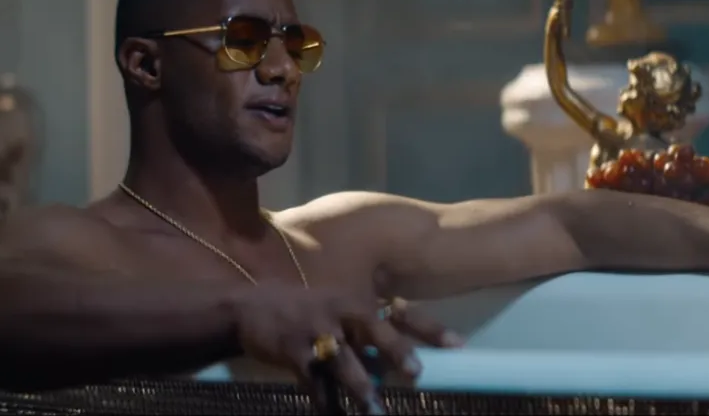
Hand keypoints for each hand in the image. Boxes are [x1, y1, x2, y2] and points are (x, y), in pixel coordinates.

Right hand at [229, 285, 462, 413]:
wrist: (251, 308)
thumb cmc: (307, 310)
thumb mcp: (339, 308)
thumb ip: (369, 332)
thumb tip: (401, 363)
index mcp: (358, 302)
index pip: (401, 313)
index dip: (430, 328)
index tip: (458, 345)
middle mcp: (341, 312)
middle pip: (375, 329)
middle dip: (395, 350)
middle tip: (415, 372)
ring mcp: (316, 331)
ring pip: (343, 361)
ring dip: (360, 387)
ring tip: (373, 409)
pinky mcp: (293, 352)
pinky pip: (314, 383)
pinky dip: (326, 404)